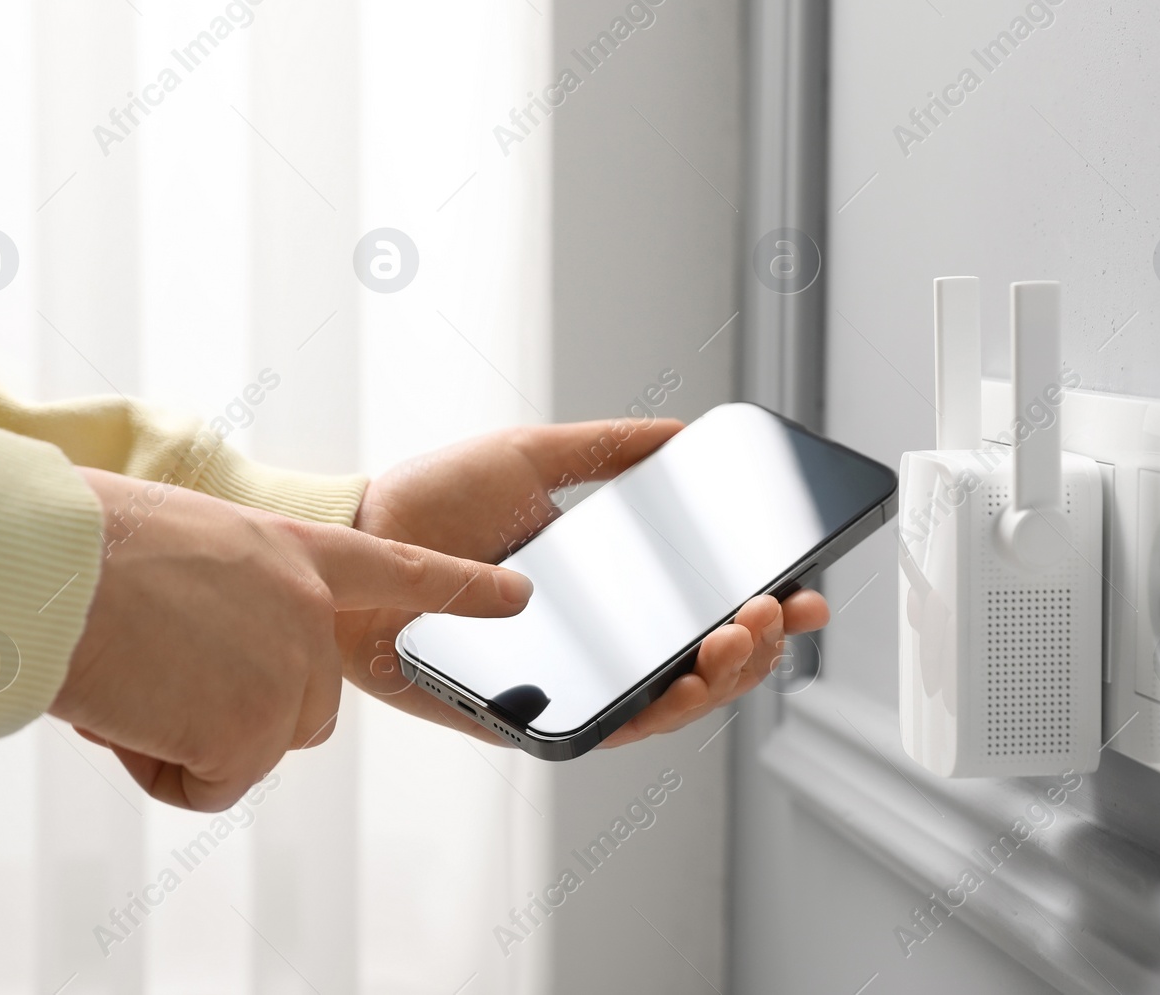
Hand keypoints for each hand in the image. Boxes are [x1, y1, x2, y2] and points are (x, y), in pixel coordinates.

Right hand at [53, 467, 532, 810]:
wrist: (47, 565)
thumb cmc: (78, 544)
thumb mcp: (179, 546)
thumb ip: (223, 596)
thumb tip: (193, 662)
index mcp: (290, 549)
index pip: (395, 571)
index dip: (457, 588)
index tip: (517, 596)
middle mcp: (309, 612)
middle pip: (301, 707)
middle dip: (229, 710)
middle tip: (154, 666)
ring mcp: (291, 672)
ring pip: (245, 749)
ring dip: (180, 737)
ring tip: (128, 674)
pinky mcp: (257, 732)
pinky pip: (205, 786)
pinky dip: (156, 767)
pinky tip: (128, 709)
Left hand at [343, 418, 830, 746]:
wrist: (355, 537)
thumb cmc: (428, 501)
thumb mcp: (530, 456)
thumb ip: (606, 448)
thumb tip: (678, 431)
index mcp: (605, 590)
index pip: (699, 608)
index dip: (761, 607)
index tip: (804, 588)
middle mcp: (594, 642)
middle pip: (698, 663)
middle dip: (756, 645)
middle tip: (775, 610)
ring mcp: (566, 680)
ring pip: (667, 704)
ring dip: (720, 678)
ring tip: (741, 637)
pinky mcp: (528, 716)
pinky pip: (604, 728)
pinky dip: (655, 711)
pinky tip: (684, 681)